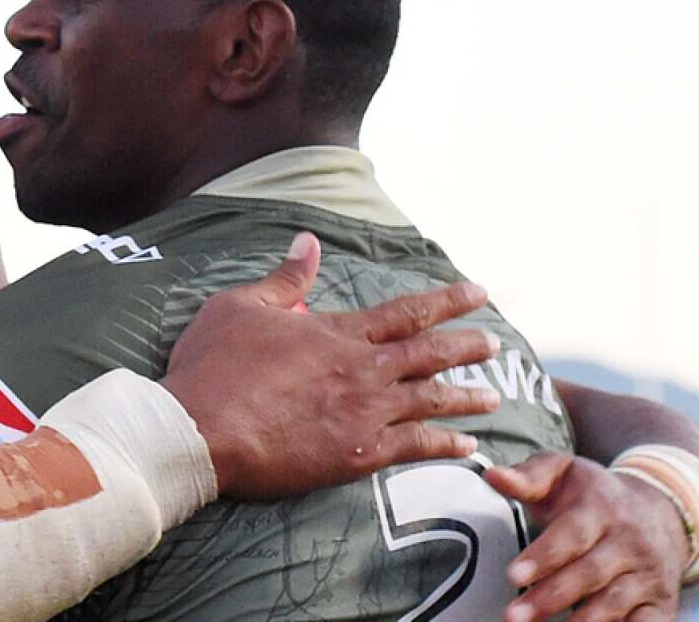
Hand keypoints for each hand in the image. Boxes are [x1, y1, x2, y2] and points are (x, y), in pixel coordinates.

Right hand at [165, 232, 501, 499]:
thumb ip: (284, 279)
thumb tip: (308, 242)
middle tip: (496, 343)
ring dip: (466, 396)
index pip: (404, 312)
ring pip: (431, 400)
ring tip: (493, 395)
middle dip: (467, 345)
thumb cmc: (213, 367)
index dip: (446, 301)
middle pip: (429, 353)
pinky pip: (415, 447)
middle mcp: (361, 370)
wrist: (202, 430)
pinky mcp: (357, 455)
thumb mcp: (240, 307)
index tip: (477, 293)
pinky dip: (445, 444)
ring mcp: (364, 414)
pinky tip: (466, 446)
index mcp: (335, 333)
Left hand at [484, 453, 687, 621]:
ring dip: (580, 621)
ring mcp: (648, 573)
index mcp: (602, 507)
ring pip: (614, 602)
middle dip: (550, 597)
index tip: (514, 575)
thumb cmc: (596, 496)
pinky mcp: (661, 601)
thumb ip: (528, 476)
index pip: (572, 534)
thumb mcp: (563, 473)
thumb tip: (494, 476)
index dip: (544, 556)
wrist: (659, 511)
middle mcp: (631, 541)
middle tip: (515, 614)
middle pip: (589, 573)